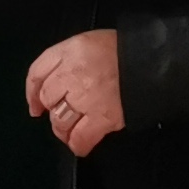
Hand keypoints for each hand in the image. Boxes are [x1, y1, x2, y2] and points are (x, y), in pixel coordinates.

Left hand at [24, 31, 125, 155]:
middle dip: (51, 109)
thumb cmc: (126, 50)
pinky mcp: (103, 117)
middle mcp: (73, 73)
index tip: (35, 105)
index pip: (37, 72)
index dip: (32, 92)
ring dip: (62, 128)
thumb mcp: (90, 42)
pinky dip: (78, 144)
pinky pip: (81, 137)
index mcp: (71, 50)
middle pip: (48, 97)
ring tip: (70, 131)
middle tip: (62, 116)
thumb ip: (68, 59)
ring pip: (60, 120)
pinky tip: (80, 145)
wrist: (157, 62)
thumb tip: (47, 89)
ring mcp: (87, 97)